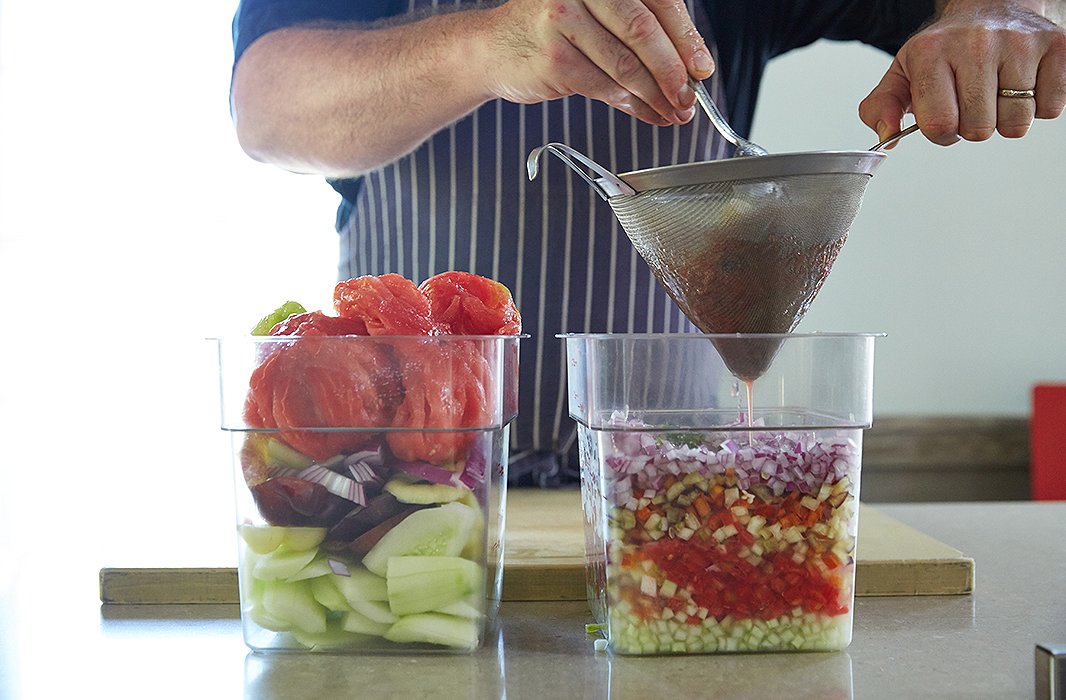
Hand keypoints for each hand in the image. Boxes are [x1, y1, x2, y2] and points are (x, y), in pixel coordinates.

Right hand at [482, 0, 713, 125]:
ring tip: (674, 111)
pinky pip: (605, 87)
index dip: (685, 36)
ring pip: (625, 65)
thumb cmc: (552, 30)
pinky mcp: (554, 59)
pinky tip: (647, 113)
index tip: (702, 67)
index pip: (657, 1)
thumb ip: (639, 27)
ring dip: (656, 95)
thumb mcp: (597, 13)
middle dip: (673, 70)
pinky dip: (633, 105)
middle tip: (689, 96)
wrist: (494, 47)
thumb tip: (690, 64)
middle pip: (642, 31)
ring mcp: (562, 20)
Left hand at [859, 1, 1065, 144]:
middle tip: (973, 101)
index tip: (946, 118)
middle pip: (979, 129)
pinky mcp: (1057, 47)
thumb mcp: (904, 73)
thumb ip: (882, 107)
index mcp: (931, 53)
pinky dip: (1039, 106)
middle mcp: (975, 44)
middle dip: (974, 126)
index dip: (943, 133)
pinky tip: (1024, 83)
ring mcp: (1019, 43)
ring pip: (1016, 123)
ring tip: (998, 91)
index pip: (939, 125)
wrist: (993, 4)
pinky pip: (1051, 108)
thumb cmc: (947, 47)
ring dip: (1007, 119)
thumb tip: (886, 136)